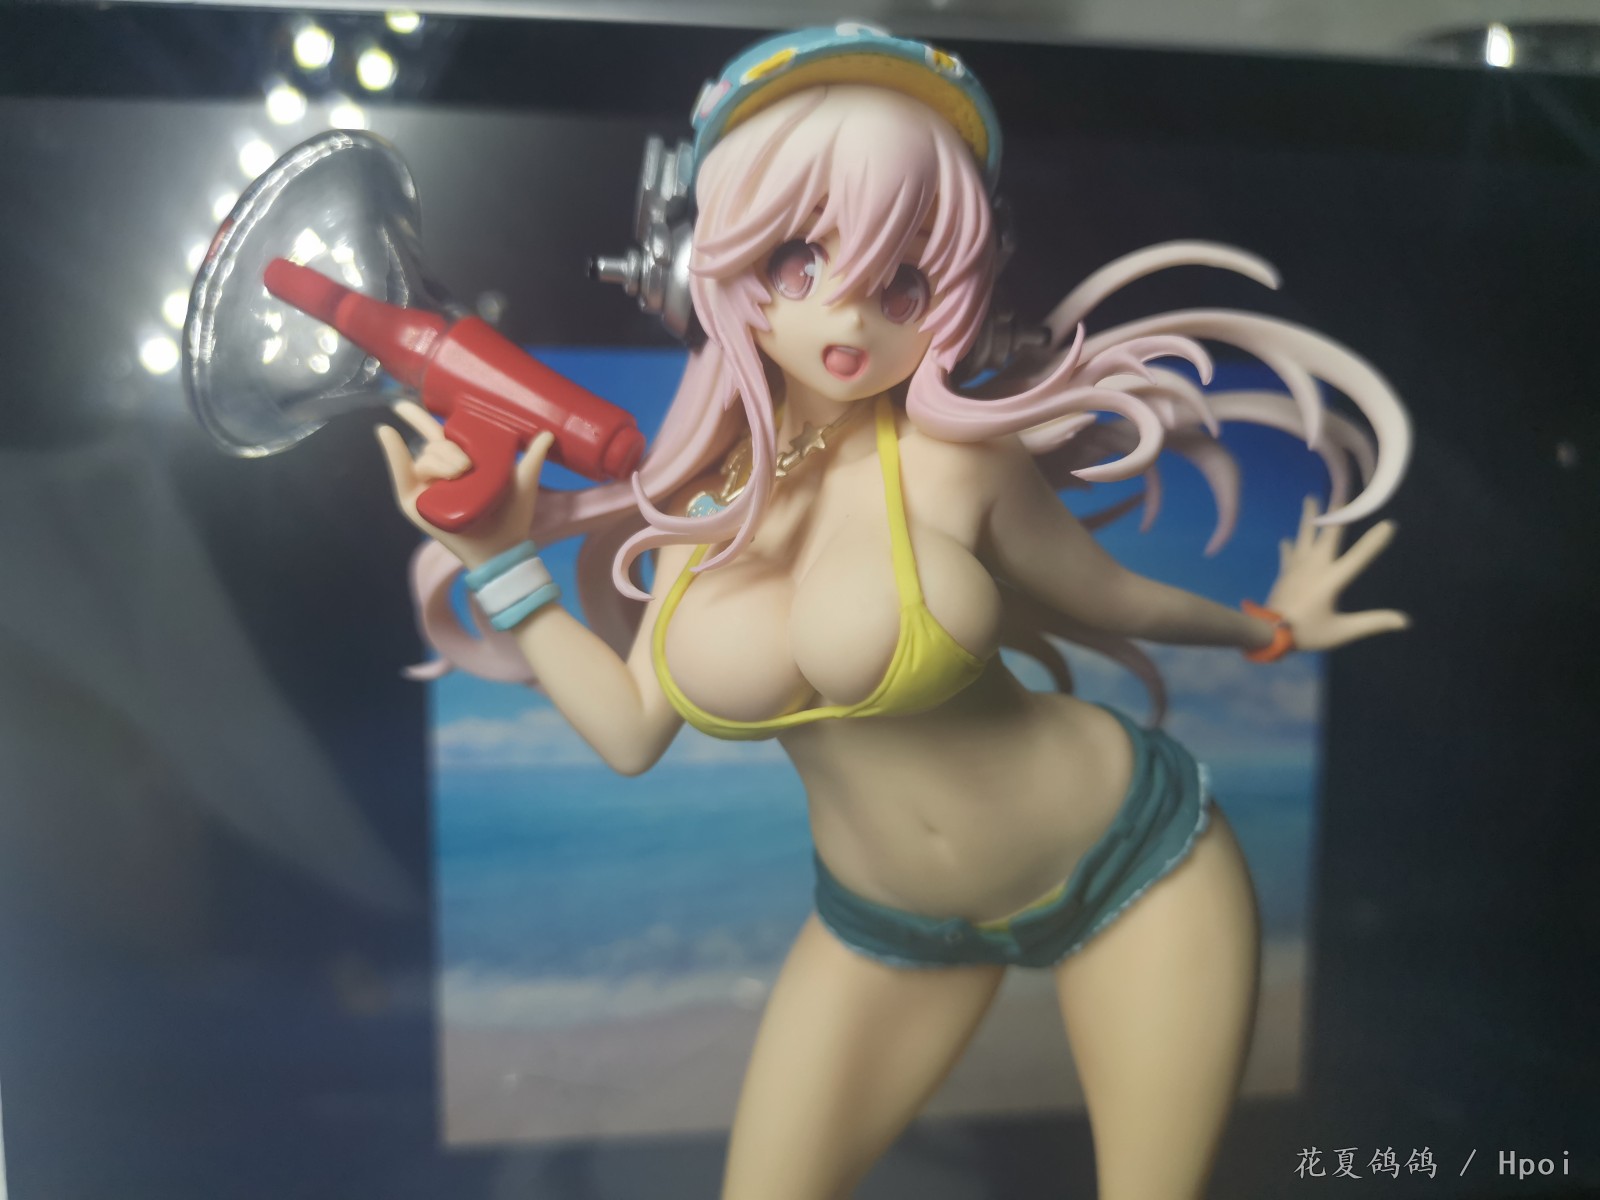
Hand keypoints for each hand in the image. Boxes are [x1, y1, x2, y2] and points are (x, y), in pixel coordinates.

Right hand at [376, 401, 553, 569]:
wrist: (502, 547)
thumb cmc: (512, 516)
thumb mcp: (523, 481)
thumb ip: (532, 457)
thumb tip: (548, 433)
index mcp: (459, 462)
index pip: (436, 433)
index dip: (419, 416)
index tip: (403, 403)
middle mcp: (439, 471)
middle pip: (435, 444)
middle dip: (449, 451)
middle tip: (466, 468)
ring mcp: (425, 487)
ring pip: (426, 457)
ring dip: (441, 462)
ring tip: (460, 476)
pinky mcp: (413, 502)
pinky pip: (401, 473)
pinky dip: (393, 453)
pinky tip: (388, 432)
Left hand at [1264, 497, 1409, 651]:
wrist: (1268, 632)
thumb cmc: (1308, 632)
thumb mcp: (1343, 631)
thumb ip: (1373, 623)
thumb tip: (1405, 621)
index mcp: (1332, 579)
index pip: (1359, 557)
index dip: (1374, 542)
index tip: (1388, 525)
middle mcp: (1315, 567)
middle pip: (1328, 535)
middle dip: (1337, 513)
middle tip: (1341, 492)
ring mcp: (1297, 567)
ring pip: (1305, 536)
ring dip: (1309, 517)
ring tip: (1309, 498)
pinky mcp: (1285, 573)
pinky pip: (1288, 554)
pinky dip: (1290, 546)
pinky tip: (1287, 539)